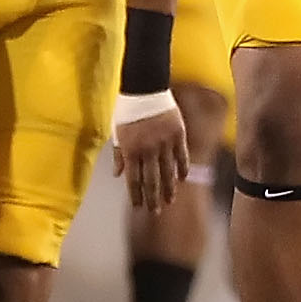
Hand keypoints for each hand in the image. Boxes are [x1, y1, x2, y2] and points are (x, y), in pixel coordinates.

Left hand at [114, 94, 190, 211]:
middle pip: (152, 179)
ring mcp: (165, 143)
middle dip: (153, 197)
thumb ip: (119, 155)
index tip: (139, 207)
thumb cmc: (127, 112)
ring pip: (168, 170)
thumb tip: (119, 175)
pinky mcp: (178, 134)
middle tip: (156, 211)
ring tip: (171, 200)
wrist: (145, 90)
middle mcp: (148, 150)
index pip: (134, 179)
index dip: (137, 195)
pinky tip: (183, 178)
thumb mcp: (117, 133)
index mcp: (131, 150)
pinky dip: (183, 168)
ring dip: (169, 187)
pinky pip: (182, 155)